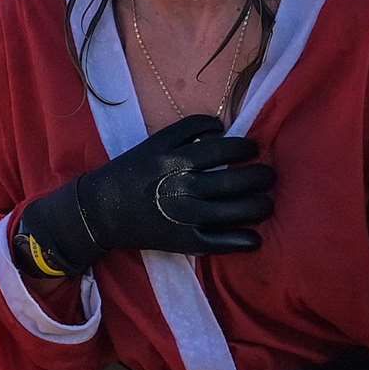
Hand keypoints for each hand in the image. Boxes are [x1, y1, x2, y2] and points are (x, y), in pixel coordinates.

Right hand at [18, 114, 273, 274]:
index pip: (227, 149)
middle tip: (268, 176)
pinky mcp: (184, 242)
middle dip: (262, 177)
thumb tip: (222, 126)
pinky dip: (244, 241)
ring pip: (238, 211)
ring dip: (261, 206)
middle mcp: (185, 187)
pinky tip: (254, 237)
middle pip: (238, 181)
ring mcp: (187, 217)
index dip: (247, 147)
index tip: (254, 148)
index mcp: (178, 160)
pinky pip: (222, 243)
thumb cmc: (132, 172)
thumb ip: (188, 129)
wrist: (100, 211)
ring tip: (266, 203)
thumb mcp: (155, 142)